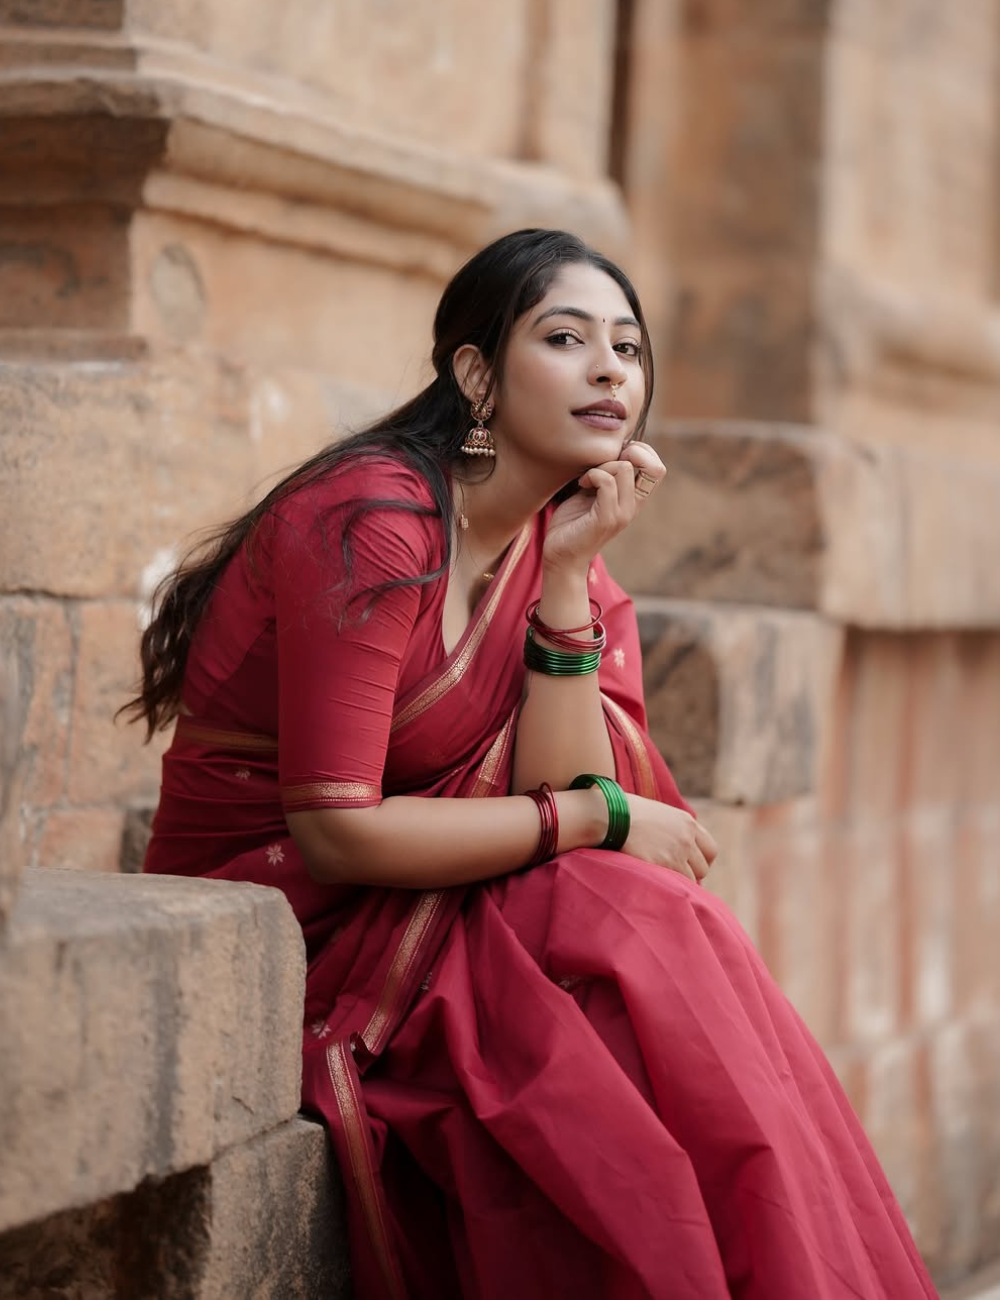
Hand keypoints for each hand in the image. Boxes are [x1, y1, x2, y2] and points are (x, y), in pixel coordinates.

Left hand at [542, 442, 666, 574]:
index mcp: (634, 499)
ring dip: (601, 465)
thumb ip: (606, 475)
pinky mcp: (607, 518)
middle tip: (603, 463)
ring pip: (624, 468)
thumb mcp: (593, 492)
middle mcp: (634, 506)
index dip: (641, 451)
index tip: (615, 456)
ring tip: (587, 478)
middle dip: (627, 453)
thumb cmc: (573, 522)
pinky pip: (606, 481)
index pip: (658, 468)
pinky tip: (581, 485)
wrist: (561, 555)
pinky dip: (591, 476)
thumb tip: (610, 449)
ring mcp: (623, 513)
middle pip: (653, 466)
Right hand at [621, 796, 717, 882]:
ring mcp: (675, 853)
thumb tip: (678, 844)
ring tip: (662, 877)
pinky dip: (667, 886)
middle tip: (674, 874)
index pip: (711, 850)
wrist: (611, 815)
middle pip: (703, 868)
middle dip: (691, 873)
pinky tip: (655, 881)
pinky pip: (674, 885)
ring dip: (678, 881)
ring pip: (690, 880)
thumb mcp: (659, 813)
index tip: (690, 865)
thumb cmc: (627, 812)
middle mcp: (686, 838)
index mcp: (687, 823)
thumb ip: (674, 828)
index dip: (702, 860)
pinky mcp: (661, 866)